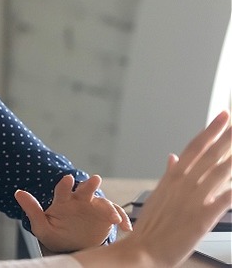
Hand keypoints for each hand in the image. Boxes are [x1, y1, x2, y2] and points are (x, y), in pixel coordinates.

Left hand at [15, 174, 131, 252]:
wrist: (72, 245)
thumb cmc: (56, 233)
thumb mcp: (42, 226)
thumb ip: (32, 210)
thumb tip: (18, 193)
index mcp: (64, 200)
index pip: (63, 189)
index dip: (65, 184)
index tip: (67, 179)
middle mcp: (81, 200)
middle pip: (86, 189)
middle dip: (90, 184)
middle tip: (95, 180)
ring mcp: (95, 208)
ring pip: (104, 203)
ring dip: (109, 207)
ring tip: (113, 217)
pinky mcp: (107, 217)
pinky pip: (117, 216)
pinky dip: (123, 220)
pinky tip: (125, 228)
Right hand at [71, 111, 230, 267]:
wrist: (142, 251)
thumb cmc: (151, 227)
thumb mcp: (158, 195)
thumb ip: (170, 174)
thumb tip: (173, 156)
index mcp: (173, 178)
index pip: (195, 147)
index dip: (211, 130)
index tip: (223, 116)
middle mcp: (184, 184)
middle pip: (211, 154)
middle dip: (228, 136)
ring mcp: (193, 199)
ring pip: (220, 171)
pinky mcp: (203, 217)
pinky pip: (225, 199)